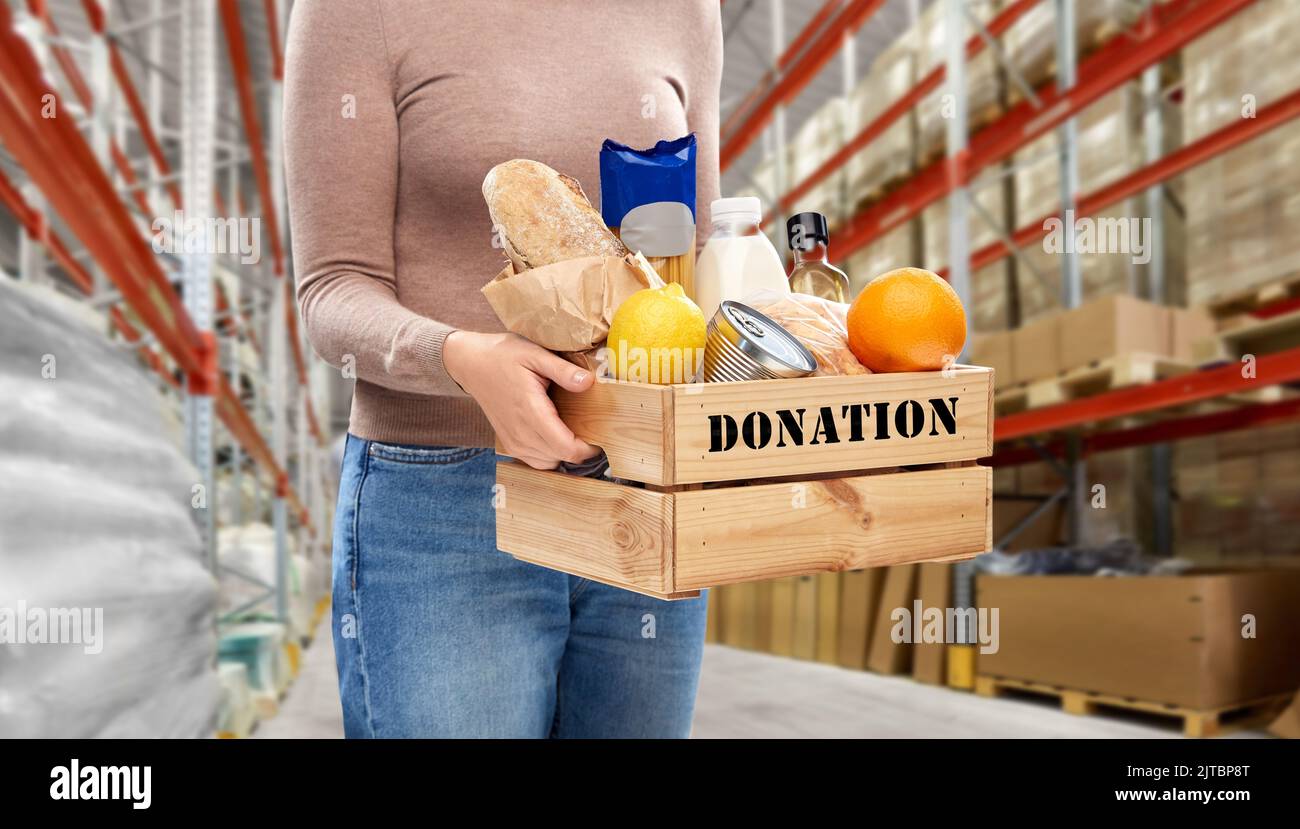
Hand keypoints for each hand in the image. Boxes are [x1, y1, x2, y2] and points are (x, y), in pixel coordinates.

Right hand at [444, 331, 597, 469]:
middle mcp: (520, 433)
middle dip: (580, 448)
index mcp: (530, 411)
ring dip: (564, 452)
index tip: (601, 434)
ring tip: (574, 430)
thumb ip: (563, 371)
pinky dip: (550, 454)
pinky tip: (555, 435)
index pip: (566, 448)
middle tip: (592, 428)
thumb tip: (588, 382)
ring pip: (549, 463)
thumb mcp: (535, 354)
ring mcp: (513, 442)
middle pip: (561, 458)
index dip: (588, 448)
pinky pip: (537, 461)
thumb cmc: (503, 356)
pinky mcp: (509, 444)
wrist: (471, 364)